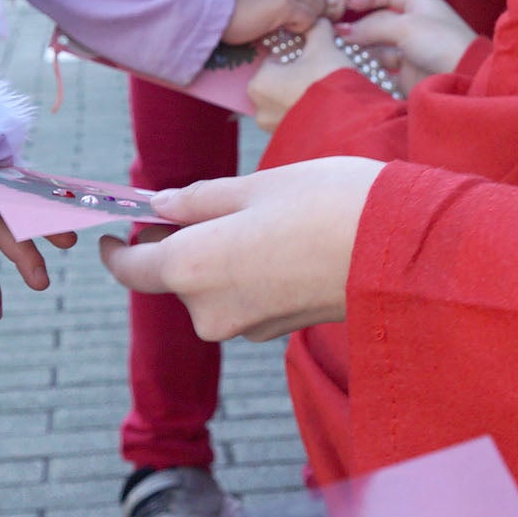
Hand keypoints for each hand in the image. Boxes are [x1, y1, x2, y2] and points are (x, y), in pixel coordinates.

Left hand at [99, 157, 382, 339]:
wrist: (401, 248)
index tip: (116, 229)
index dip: (117, 248)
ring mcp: (245, 327)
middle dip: (181, 243)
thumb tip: (160, 206)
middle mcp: (209, 311)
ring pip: (211, 288)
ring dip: (219, 257)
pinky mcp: (277, 331)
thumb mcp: (255, 186)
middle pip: (175, 279)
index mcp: (191, 270)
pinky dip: (249, 273)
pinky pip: (244, 299)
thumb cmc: (326, 204)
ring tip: (259, 214)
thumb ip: (199, 201)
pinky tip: (282, 242)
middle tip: (207, 200)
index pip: (130, 269)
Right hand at [223, 0, 332, 45]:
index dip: (316, 1)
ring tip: (288, 27)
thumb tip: (308, 12)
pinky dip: (300, 27)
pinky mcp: (285, 3)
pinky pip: (309, 19)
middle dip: (317, 12)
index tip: (306, 16)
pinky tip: (282, 28)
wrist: (212, 11)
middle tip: (301, 26)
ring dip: (307, 20)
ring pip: (318, 6)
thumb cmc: (231, 11)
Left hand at [238, 0, 345, 18]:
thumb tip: (334, 8)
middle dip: (319, 21)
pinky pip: (299, 18)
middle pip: (329, 12)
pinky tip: (285, 26)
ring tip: (293, 26)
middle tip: (303, 26)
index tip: (320, 23)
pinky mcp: (290, 4)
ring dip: (307, 24)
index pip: (340, 0)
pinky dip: (295, 24)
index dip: (334, 14)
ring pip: (314, 17)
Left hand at [244, 19, 367, 131]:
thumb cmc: (329, 82)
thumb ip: (316, 28)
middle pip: (279, 80)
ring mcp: (272, 128)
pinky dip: (306, 110)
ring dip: (302, 93)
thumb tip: (317, 19)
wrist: (349, 122)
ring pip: (287, 100)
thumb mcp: (323, 46)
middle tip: (321, 70)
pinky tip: (324, 105)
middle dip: (298, 74)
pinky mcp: (289, 141)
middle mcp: (258, 108)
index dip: (296, 53)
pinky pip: (296, 117)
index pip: (275, 58)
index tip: (313, 54)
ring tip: (325, 88)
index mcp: (258, 83)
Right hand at [344, 0, 476, 89]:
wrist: (466, 80)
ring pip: (380, 46)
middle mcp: (416, 26)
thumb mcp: (405, 26)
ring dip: (362, 49)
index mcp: (422, 5)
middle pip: (381, 21)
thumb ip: (373, 27)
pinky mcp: (409, 74)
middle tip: (338, 35)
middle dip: (360, 26)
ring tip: (343, 53)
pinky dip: (370, 69)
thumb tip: (345, 32)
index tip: (348, 4)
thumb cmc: (441, 43)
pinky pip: (383, 69)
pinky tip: (356, 68)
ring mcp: (412, 51)